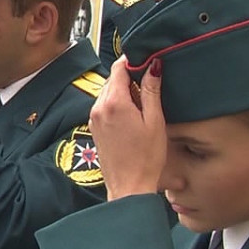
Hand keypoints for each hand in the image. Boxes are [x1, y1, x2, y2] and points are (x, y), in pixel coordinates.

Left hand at [89, 57, 165, 199]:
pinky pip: (104, 106)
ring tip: (142, 105)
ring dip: (123, 92)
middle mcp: (99, 107)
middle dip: (129, 77)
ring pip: (108, 92)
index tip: (146, 62)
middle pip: (113, 79)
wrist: (129, 187)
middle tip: (149, 85)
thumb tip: (153, 66)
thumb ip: (151, 91)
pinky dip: (116, 104)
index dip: (133, 61)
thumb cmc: (146, 158)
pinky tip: (131, 117)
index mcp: (115, 102)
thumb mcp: (155, 121)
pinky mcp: (94, 128)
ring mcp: (94, 118)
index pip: (119, 68)